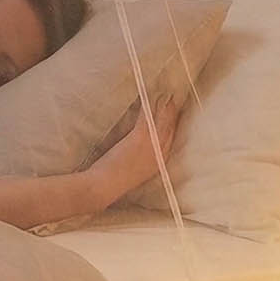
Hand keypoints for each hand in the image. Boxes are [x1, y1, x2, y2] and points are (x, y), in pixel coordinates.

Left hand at [89, 91, 185, 207]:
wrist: (104, 186)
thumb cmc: (114, 179)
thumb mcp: (134, 169)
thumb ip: (141, 156)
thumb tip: (139, 144)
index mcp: (158, 163)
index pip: (171, 140)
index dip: (174, 125)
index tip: (176, 114)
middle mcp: (158, 155)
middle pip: (171, 129)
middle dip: (173, 114)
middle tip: (175, 98)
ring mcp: (150, 146)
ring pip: (162, 122)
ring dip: (165, 107)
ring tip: (166, 94)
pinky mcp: (138, 139)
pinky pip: (148, 119)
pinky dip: (149, 107)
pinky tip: (149, 97)